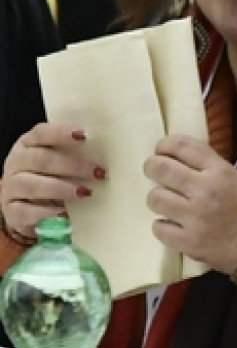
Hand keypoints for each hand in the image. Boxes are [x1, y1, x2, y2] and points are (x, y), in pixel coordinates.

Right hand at [1, 123, 100, 239]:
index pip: (41, 133)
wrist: (24, 209)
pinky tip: (65, 214)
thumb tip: (114, 155)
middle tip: (98, 173)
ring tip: (85, 193)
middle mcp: (16, 163)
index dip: (61, 133)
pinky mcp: (12, 211)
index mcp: (27, 145)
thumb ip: (75, 155)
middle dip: (71, 165)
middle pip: (40, 159)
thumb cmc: (48, 178)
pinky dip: (47, 213)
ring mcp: (11, 187)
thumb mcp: (58, 163)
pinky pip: (27, 211)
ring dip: (61, 188)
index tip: (84, 136)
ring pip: (32, 184)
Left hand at [143, 135, 236, 273]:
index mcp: (220, 172)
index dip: (164, 144)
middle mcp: (206, 190)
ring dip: (159, 200)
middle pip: (160, 168)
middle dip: (152, 168)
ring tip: (169, 205)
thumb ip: (209, 168)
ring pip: (155, 198)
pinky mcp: (188, 241)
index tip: (161, 150)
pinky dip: (164, 227)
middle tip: (154, 173)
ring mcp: (195, 217)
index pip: (182, 146)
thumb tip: (177, 160)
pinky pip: (158, 227)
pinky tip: (174, 227)